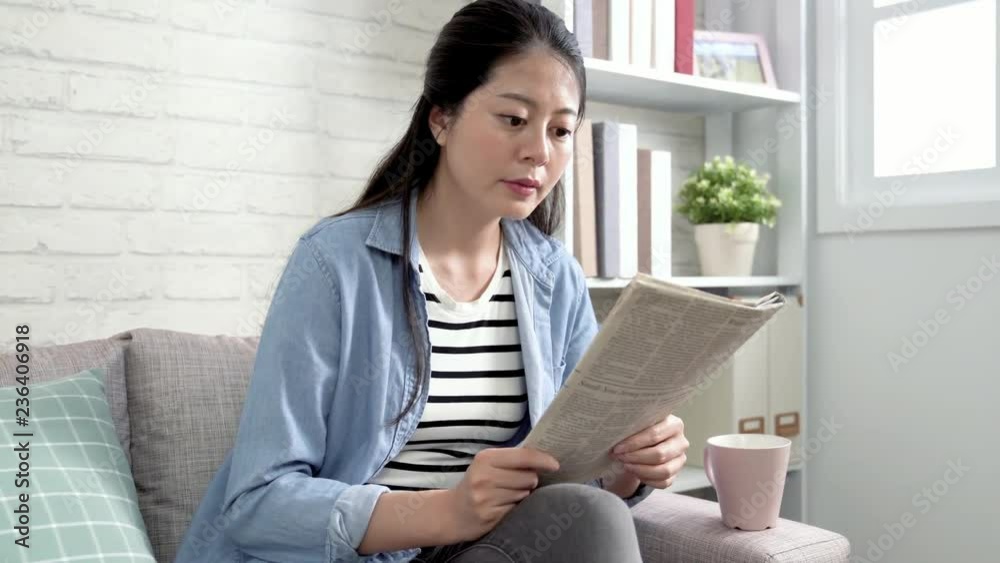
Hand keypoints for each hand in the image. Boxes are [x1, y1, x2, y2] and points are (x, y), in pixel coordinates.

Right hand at [443, 447, 559, 542]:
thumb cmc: (477, 484)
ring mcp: (485, 497)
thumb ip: (511, 459)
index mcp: (485, 458)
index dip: (543, 460)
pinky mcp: (489, 515)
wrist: (453, 512)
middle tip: (518, 482)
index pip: (523, 456)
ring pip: (524, 493)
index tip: (555, 465)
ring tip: (506, 494)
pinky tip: (502, 506)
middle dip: (530, 480)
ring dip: (522, 494)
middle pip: (528, 477)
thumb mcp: (487, 465)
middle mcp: (484, 476)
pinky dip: (514, 507)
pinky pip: (516, 509)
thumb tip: (544, 456)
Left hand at [607, 414, 688, 490]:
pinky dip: (647, 479)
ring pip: (663, 471)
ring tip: (625, 465)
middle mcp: (681, 441)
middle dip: (636, 457)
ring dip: (640, 469)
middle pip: (659, 454)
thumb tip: (617, 433)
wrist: (643, 444)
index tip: (618, 448)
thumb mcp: (637, 425)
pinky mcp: (676, 474)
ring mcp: (680, 459)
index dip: (634, 443)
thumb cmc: (639, 431)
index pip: (654, 435)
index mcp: (674, 424)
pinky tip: (634, 472)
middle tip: (620, 457)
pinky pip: (664, 482)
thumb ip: (633, 427)